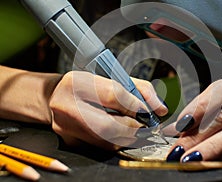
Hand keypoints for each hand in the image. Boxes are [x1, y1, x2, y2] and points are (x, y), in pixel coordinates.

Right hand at [49, 71, 167, 149]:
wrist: (56, 97)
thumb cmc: (87, 86)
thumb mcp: (111, 78)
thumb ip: (139, 89)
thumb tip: (161, 109)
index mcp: (76, 83)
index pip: (112, 95)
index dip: (134, 105)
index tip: (147, 110)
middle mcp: (66, 106)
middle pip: (109, 125)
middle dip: (134, 126)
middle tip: (145, 124)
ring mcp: (66, 127)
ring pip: (107, 140)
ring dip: (129, 136)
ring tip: (137, 128)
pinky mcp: (70, 141)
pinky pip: (102, 146)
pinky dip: (119, 141)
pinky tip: (124, 134)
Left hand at [167, 76, 221, 161]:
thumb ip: (204, 108)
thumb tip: (178, 127)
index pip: (215, 95)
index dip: (197, 109)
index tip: (180, 123)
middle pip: (220, 118)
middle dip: (196, 134)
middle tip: (178, 147)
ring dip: (210, 148)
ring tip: (191, 157)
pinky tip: (210, 161)